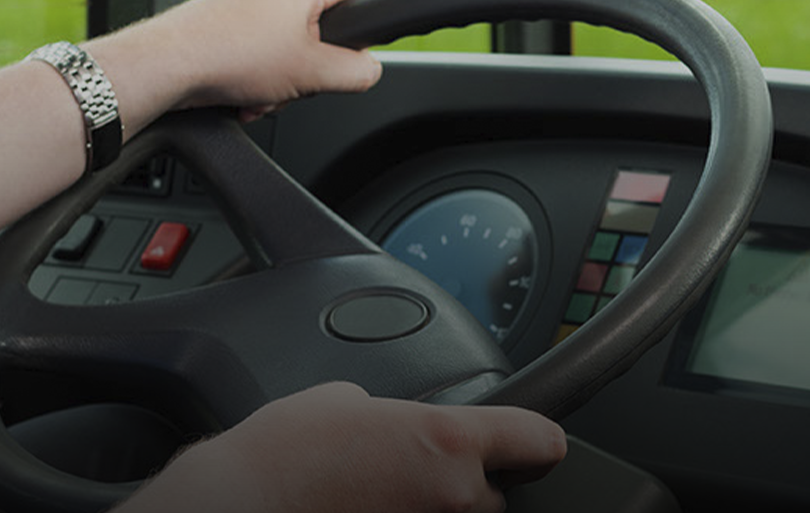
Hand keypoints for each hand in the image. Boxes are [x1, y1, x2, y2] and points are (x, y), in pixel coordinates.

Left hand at [86, 0, 382, 137]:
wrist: (166, 65)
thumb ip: (358, 72)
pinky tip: (246, 93)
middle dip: (315, 68)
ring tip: (265, 93)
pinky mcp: (235, 16)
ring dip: (286, 79)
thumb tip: (369, 71)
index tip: (354, 63)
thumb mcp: (314, 73)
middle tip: (299, 82)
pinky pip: (268, 48)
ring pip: (297, 44)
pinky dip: (263, 75)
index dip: (367, 35)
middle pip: (328, 27)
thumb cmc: (231, 55)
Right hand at [116, 382, 566, 512]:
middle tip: (409, 470)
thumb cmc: (283, 455)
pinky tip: (365, 508)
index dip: (536, 437)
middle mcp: (453, 501)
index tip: (537, 440)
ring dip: (432, 510)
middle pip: (492, 492)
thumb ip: (391, 412)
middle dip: (463, 481)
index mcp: (446, 442)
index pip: (536, 439)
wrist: (235, 509)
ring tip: (377, 495)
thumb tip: (392, 422)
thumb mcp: (345, 399)